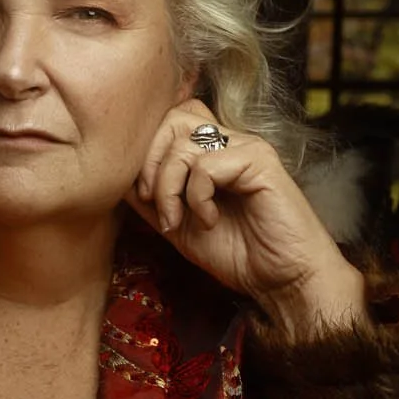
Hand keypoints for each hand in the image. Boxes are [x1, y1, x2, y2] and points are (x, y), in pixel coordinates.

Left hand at [129, 98, 367, 336]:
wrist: (280, 280)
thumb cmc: (237, 254)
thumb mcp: (178, 225)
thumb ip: (152, 198)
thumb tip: (118, 176)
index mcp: (211, 152)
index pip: (167, 122)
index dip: (145, 154)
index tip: (145, 198)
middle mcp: (229, 142)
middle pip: (171, 118)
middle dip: (148, 162)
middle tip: (154, 203)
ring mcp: (245, 147)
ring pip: (182, 141)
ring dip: (168, 186)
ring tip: (180, 219)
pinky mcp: (259, 160)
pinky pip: (205, 164)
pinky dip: (196, 197)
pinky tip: (210, 220)